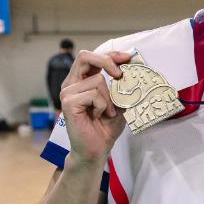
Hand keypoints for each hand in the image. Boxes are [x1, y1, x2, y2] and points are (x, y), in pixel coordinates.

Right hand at [59, 49, 133, 166]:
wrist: (97, 149)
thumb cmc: (106, 127)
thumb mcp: (119, 102)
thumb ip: (122, 86)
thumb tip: (135, 69)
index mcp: (82, 80)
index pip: (92, 57)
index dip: (110, 54)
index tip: (128, 57)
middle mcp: (72, 84)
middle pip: (85, 56)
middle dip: (107, 61)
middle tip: (119, 75)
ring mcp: (68, 93)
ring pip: (97, 80)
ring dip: (109, 98)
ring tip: (107, 113)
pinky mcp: (69, 103)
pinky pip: (94, 94)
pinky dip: (103, 106)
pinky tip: (99, 116)